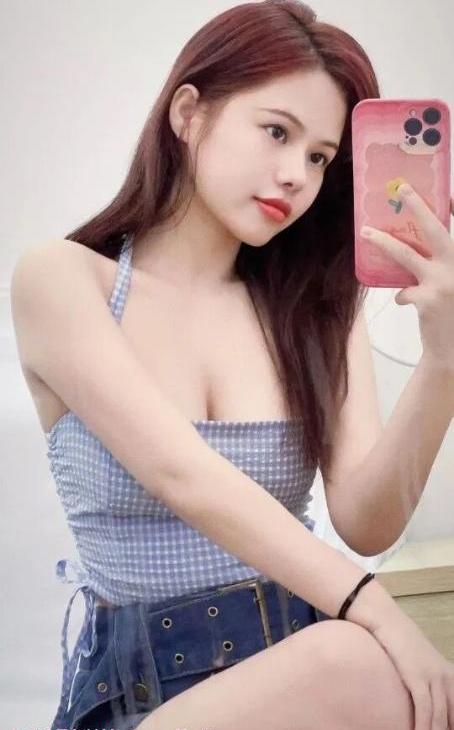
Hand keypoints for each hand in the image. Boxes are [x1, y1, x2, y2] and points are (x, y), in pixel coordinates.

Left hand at [361, 186, 453, 370]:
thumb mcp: (449, 284)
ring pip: (407, 256)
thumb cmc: (451, 313)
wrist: (452, 349)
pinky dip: (402, 295)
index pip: (451, 228)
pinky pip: (404, 291)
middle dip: (418, 207)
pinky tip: (406, 302)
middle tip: (403, 188)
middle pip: (435, 230)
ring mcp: (444, 283)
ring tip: (366, 232)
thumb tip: (413, 252)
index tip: (431, 191)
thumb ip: (438, 266)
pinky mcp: (428, 300)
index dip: (443, 209)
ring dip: (384, 242)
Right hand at [371, 609, 453, 729]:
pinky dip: (423, 726)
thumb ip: (429, 687)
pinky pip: (425, 708)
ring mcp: (433, 676)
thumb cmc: (399, 645)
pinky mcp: (418, 676)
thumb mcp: (421, 665)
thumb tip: (428, 709)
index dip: (453, 725)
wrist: (386, 620)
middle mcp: (447, 677)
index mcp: (451, 676)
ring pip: (441, 717)